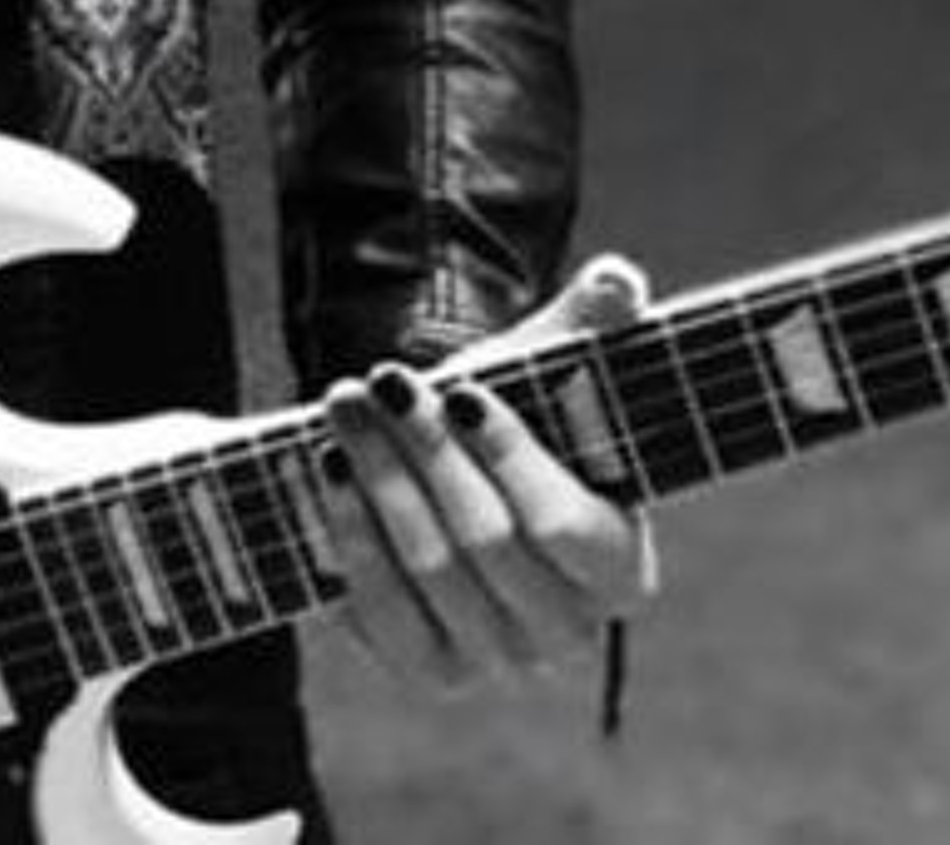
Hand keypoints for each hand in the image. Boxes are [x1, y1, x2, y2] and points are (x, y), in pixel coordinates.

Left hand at [316, 255, 658, 693]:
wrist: (449, 465)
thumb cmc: (518, 414)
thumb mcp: (554, 363)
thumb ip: (594, 322)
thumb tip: (618, 280)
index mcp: (621, 568)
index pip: (562, 527)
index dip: (507, 458)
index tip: (458, 390)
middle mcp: (566, 632)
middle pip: (485, 542)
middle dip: (425, 453)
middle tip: (380, 381)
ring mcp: (496, 660)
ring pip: (428, 566)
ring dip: (378, 478)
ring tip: (344, 405)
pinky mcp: (428, 668)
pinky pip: (381, 608)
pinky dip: (350, 533)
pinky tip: (329, 468)